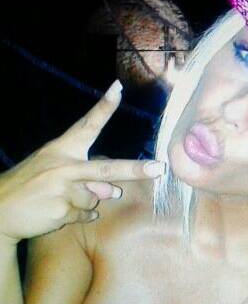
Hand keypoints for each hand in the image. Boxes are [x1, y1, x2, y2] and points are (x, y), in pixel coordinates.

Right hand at [0, 80, 165, 244]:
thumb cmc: (31, 185)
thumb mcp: (54, 173)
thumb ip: (87, 178)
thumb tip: (114, 192)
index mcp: (61, 150)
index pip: (86, 125)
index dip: (104, 107)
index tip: (118, 88)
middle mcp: (63, 167)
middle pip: (105, 169)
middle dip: (135, 169)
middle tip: (159, 169)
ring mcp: (62, 190)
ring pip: (96, 198)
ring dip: (87, 201)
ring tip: (60, 199)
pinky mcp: (61, 212)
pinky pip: (87, 214)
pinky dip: (81, 215)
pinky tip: (60, 211)